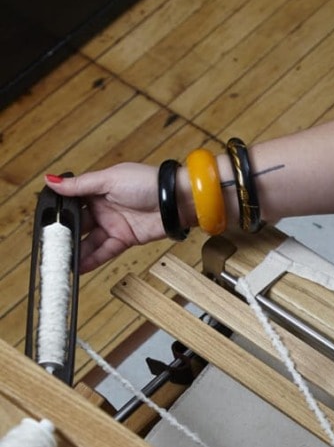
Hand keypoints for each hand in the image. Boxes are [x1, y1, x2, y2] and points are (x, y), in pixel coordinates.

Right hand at [44, 164, 166, 271]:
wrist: (175, 200)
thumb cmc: (147, 182)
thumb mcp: (108, 179)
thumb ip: (79, 185)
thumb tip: (51, 180)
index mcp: (96, 189)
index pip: (71, 203)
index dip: (59, 214)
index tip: (45, 224)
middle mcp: (102, 208)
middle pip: (78, 225)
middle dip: (64, 236)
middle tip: (50, 247)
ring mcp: (113, 225)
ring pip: (89, 241)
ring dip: (76, 252)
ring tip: (61, 261)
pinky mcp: (125, 240)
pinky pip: (105, 251)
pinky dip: (92, 260)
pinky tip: (79, 266)